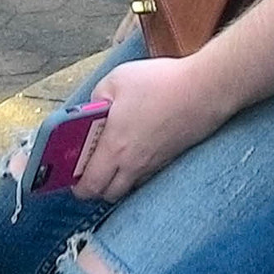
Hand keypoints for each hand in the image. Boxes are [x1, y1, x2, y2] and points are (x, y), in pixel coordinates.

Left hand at [69, 55, 228, 200]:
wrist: (205, 90)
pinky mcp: (169, 159)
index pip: (88, 185)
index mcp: (114, 147)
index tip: (68, 173)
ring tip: (109, 159)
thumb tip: (90, 112)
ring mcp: (153, 164)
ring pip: (126, 188)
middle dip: (92, 186)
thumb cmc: (160, 83)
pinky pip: (144, 177)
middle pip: (106, 194)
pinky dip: (133, 172)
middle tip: (86, 166)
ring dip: (114, 180)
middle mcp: (133, 164)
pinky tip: (134, 150)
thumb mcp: (116, 80)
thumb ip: (96, 98)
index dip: (75, 184)